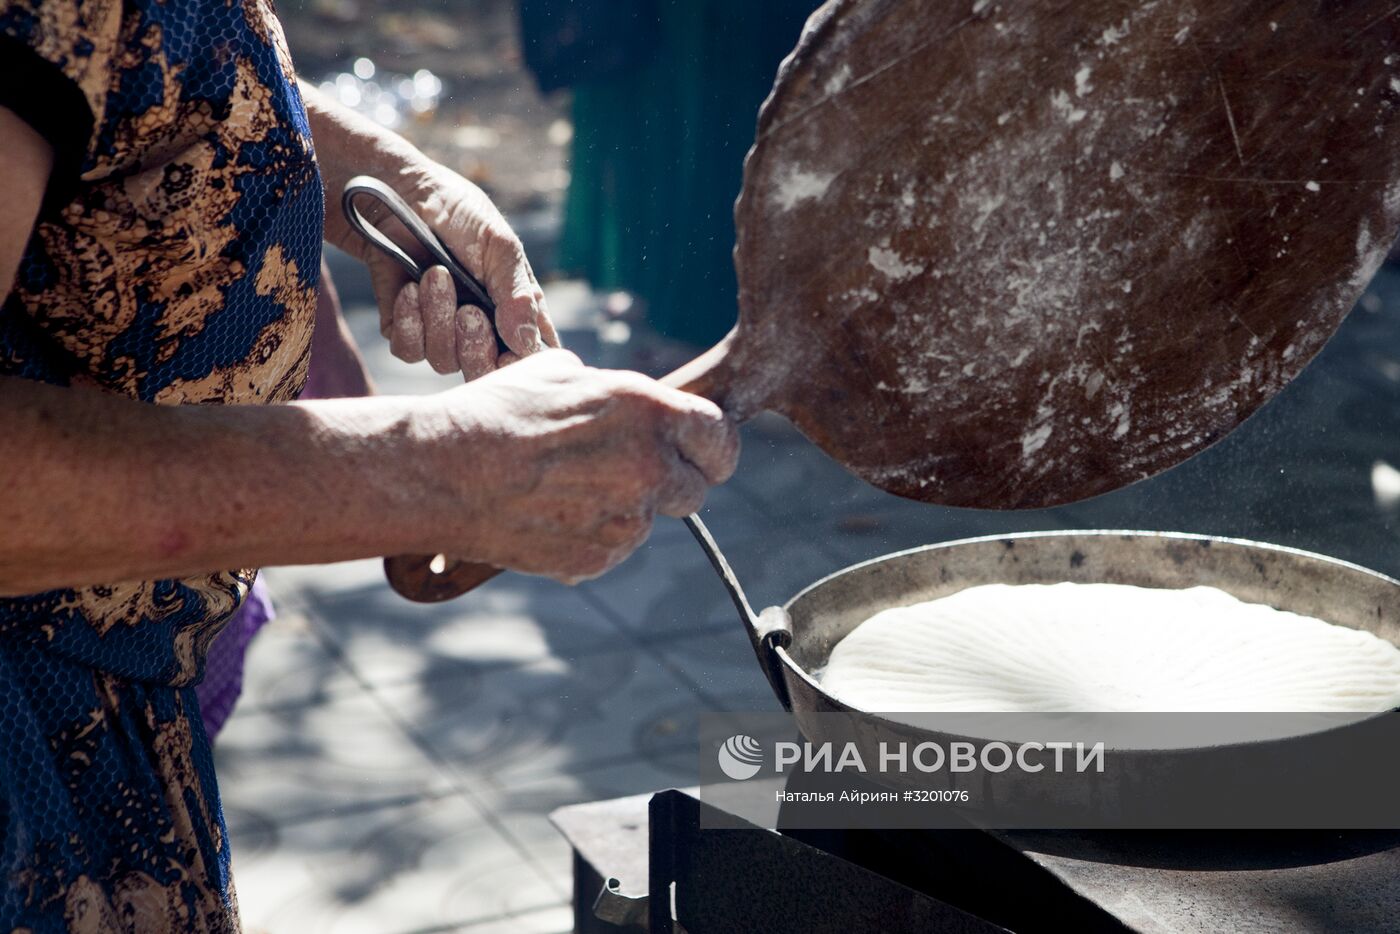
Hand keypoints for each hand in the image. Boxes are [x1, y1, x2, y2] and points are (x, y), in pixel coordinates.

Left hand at [334, 160, 558, 377]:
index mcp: (514, 309)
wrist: (395, 193)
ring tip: (434, 275)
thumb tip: (527, 343)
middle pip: (484, 371)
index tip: (509, 355)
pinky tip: (409, 287)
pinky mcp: (404, 328)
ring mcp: (441, 330)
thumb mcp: (500, 246)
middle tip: (468, 312)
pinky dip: (409, 320)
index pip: (527, 355)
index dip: (520, 365)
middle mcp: (480, 326)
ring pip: (445, 362)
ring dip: (438, 318)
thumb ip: (518, 295)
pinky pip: (409, 351)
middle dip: (476, 348)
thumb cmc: (456, 211)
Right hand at [421, 350, 738, 582]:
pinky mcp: (597, 560)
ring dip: (622, 510)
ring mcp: (625, 521)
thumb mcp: (563, 373)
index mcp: (648, 411)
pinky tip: (547, 514)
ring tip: (563, 488)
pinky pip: (611, 550)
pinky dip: (590, 538)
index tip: (702, 454)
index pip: (720, 438)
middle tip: (627, 473)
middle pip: (695, 490)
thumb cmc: (497, 412)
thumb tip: (630, 405)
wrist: (441, 472)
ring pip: (647, 522)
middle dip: (670, 483)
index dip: (713, 448)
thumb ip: (615, 394)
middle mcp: (647, 467)